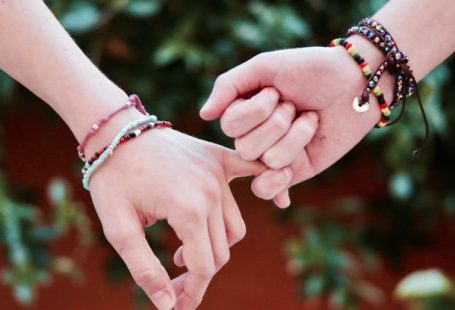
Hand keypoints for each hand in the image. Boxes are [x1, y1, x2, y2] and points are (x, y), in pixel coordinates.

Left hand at [89, 127, 263, 309]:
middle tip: (172, 283)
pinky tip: (281, 200)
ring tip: (181, 251)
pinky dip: (269, 186)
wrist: (116, 132)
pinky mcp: (220, 158)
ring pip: (234, 227)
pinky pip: (254, 174)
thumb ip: (145, 270)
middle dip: (198, 275)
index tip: (177, 306)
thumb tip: (168, 306)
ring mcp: (219, 173)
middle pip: (221, 251)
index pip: (204, 266)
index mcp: (187, 210)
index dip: (191, 292)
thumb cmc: (113, 180)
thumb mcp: (119, 229)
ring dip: (214, 248)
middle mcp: (212, 192)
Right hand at [201, 41, 391, 205]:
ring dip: (296, 136)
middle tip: (295, 106)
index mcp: (242, 111)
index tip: (278, 91)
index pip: (230, 125)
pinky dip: (276, 184)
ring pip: (268, 162)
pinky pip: (268, 189)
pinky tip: (288, 174)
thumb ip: (229, 85)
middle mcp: (253, 135)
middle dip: (278, 122)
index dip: (258, 109)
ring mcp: (272, 155)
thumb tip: (204, 115)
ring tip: (310, 120)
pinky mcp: (293, 172)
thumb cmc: (310, 70)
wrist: (354, 84)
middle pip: (246, 147)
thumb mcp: (265, 66)